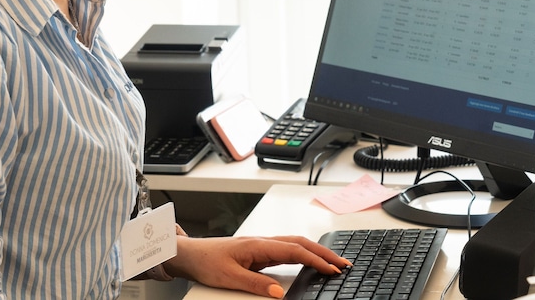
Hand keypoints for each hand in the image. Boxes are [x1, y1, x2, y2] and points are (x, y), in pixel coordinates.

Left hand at [163, 235, 349, 297]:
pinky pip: (287, 250)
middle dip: (324, 252)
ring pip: (295, 245)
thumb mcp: (229, 278)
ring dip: (316, 252)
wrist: (190, 254)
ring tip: (333, 263)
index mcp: (258, 245)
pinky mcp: (259, 252)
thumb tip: (280, 293)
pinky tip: (310, 262)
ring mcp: (261, 246)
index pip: (294, 250)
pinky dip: (303, 255)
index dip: (316, 259)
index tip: (333, 269)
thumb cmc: (207, 261)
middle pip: (300, 243)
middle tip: (344, 264)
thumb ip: (256, 285)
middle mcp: (262, 242)